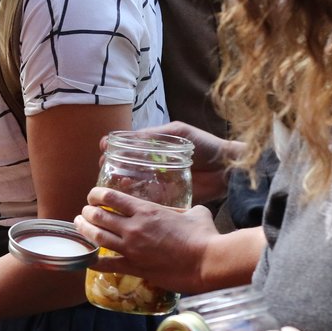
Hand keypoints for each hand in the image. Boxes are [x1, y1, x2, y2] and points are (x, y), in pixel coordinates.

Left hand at [74, 188, 220, 293]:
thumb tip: (183, 213)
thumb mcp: (194, 213)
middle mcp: (134, 227)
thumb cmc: (205, 236)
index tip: (92, 196)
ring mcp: (132, 248)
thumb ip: (182, 211)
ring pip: (97, 237)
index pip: (111, 197)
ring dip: (85, 231)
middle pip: (99, 216)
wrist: (208, 262)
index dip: (96, 195)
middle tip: (84, 213)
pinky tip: (86, 258)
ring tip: (80, 227)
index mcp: (146, 210)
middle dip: (87, 212)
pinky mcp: (134, 267)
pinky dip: (93, 260)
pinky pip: (106, 264)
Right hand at [104, 121, 245, 203]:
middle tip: (104, 167)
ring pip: (134, 181)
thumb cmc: (205, 146)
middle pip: (127, 164)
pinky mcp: (168, 196)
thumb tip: (128, 137)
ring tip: (113, 182)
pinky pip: (148, 197)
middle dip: (113, 165)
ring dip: (121, 182)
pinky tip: (128, 196)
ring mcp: (160, 180)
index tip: (103, 149)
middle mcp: (155, 163)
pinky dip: (136, 197)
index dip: (115, 146)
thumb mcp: (178, 133)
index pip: (130, 145)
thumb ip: (155, 134)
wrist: (228, 169)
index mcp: (156, 146)